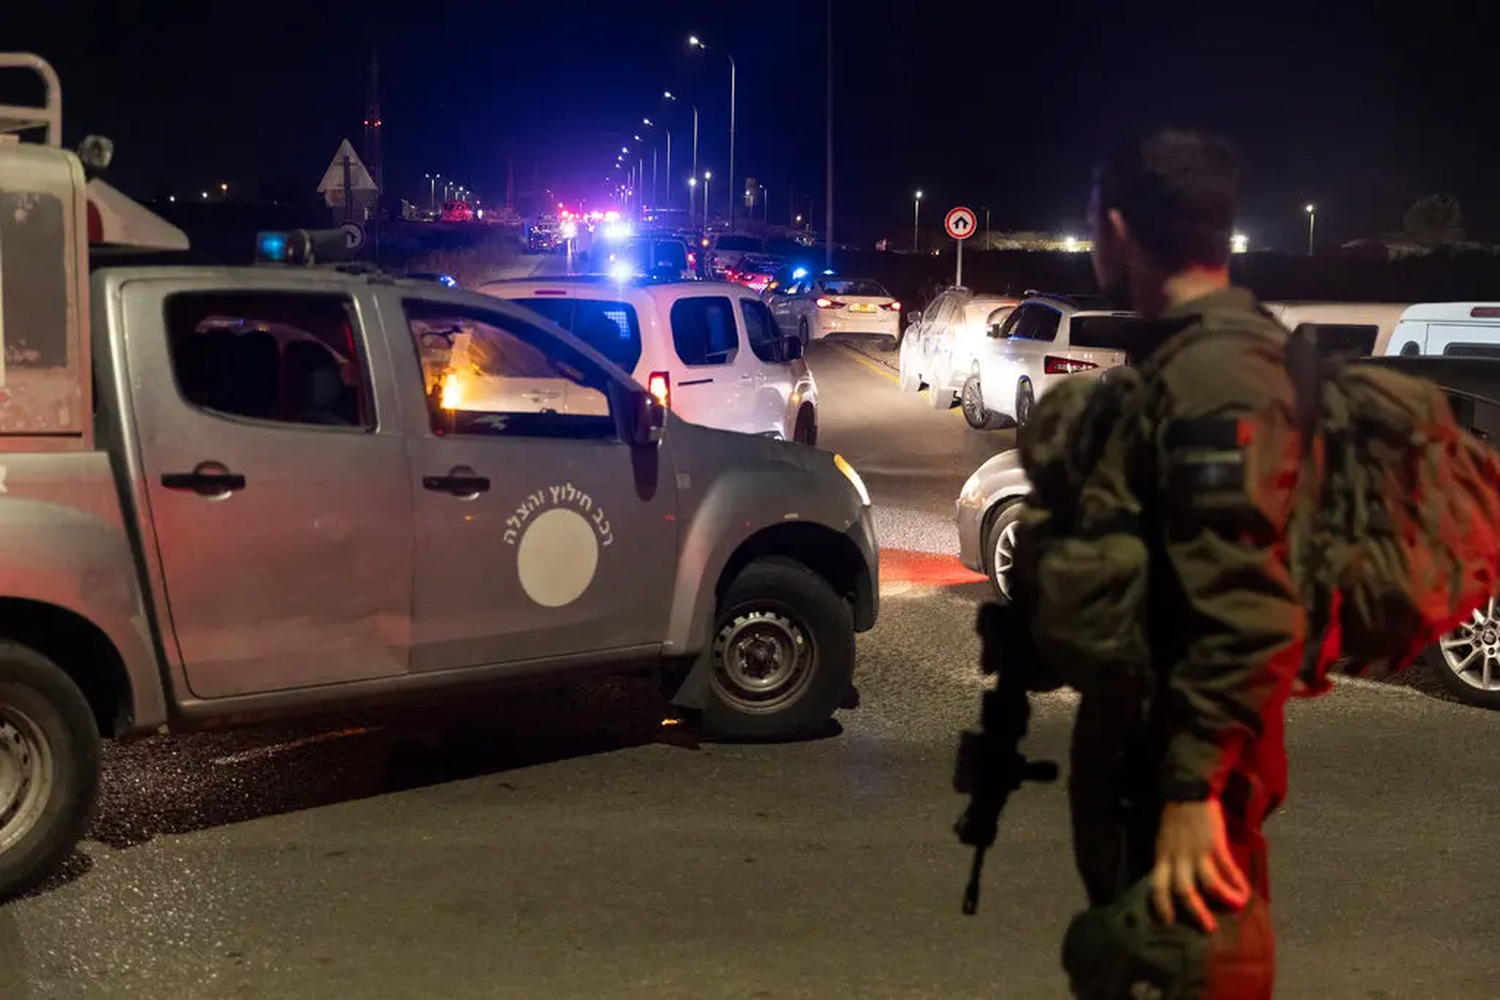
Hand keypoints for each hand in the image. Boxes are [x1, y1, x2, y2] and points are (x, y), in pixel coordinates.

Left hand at [1151, 798, 1250, 932]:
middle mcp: (1178, 856)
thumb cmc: (1175, 813)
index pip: (1157, 886)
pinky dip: (1236, 882)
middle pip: (1183, 890)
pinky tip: (1244, 891)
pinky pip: (1227, 868)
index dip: (1162, 905)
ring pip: (1207, 883)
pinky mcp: (1215, 844)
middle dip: (1195, 912)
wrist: (1188, 788)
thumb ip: (1170, 858)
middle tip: (1207, 928)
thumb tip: (1176, 880)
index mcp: (1163, 855)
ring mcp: (1197, 850)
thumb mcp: (1165, 838)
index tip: (1168, 921)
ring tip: (1235, 907)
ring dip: (1222, 899)